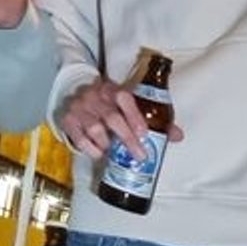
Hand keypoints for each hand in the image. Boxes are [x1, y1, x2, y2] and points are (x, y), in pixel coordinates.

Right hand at [57, 76, 184, 158]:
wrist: (76, 93)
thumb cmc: (109, 104)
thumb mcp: (127, 105)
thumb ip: (153, 119)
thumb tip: (178, 136)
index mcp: (111, 89)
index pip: (123, 98)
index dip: (134, 116)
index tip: (144, 134)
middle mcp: (93, 96)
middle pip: (111, 117)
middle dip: (127, 139)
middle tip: (140, 155)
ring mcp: (79, 107)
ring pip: (94, 128)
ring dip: (107, 144)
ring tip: (115, 153)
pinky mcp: (68, 120)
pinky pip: (79, 138)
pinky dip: (91, 149)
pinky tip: (99, 154)